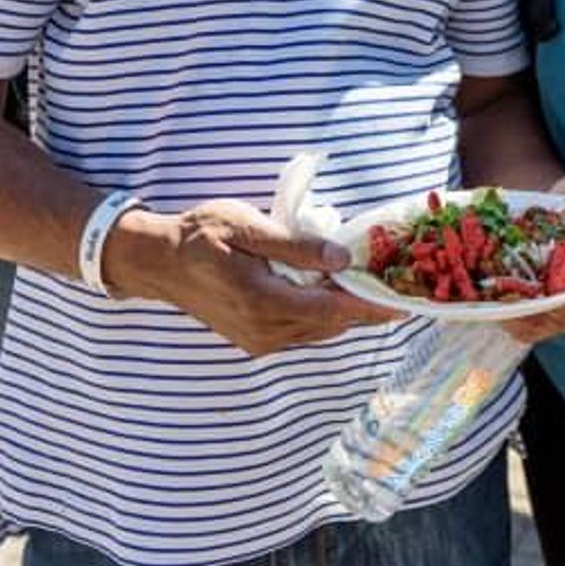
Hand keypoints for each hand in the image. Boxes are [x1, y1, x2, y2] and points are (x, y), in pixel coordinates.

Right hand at [106, 199, 397, 357]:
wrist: (159, 262)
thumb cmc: (201, 234)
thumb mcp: (246, 226)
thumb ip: (295, 245)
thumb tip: (341, 259)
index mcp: (261, 301)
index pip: (331, 311)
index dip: (370, 308)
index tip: (404, 303)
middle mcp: (263, 330)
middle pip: (331, 325)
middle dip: (367, 308)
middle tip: (401, 288)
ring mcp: (259, 339)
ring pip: (319, 331)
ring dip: (347, 313)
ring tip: (377, 289)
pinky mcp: (255, 339)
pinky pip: (303, 331)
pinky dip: (326, 316)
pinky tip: (338, 296)